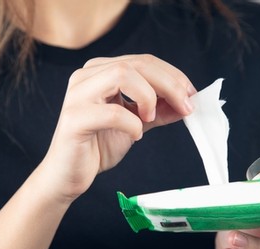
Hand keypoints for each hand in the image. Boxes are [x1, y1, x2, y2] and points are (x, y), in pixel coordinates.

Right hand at [37, 54, 195, 202]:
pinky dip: (132, 124)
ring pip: (121, 76)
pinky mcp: (74, 119)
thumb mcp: (137, 124)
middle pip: (136, 65)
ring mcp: (77, 95)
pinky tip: (136, 135)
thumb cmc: (98, 146)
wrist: (67, 176)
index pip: (143, 61)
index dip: (172, 75)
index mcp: (99, 71)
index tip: (192, 95)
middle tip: (186, 106)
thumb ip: (159, 111)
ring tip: (151, 118)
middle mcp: (85, 76)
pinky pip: (112, 112)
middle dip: (169, 84)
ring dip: (148, 96)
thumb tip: (187, 103)